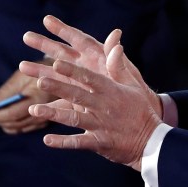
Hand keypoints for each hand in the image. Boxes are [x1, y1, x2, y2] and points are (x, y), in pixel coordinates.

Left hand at [0, 67, 53, 133]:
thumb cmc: (41, 70)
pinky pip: (25, 128)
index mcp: (38, 99)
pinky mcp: (45, 121)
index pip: (12, 114)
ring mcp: (45, 120)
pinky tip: (5, 120)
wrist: (64, 73)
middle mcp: (43, 113)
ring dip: (4, 124)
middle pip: (14, 123)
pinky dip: (13, 125)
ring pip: (19, 128)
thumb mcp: (23, 75)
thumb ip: (6, 90)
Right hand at [22, 14, 153, 102]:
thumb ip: (117, 60)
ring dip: (40, 71)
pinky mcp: (76, 103)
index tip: (47, 20)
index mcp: (97, 58)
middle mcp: (84, 68)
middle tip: (26, 37)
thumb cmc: (133, 92)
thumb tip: (116, 37)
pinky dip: (48, 103)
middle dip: (44, 45)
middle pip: (62, 53)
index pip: (78, 40)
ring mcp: (78, 85)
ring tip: (22, 66)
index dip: (63, 29)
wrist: (137, 117)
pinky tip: (33, 105)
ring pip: (56, 76)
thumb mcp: (126, 76)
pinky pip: (59, 101)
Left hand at [23, 45, 162, 169]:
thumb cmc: (140, 110)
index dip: (72, 70)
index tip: (56, 62)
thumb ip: (118, 66)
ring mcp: (100, 125)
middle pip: (77, 95)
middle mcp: (103, 107)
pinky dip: (63, 142)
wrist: (153, 142)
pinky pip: (78, 142)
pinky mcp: (99, 143)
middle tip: (39, 80)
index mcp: (110, 91)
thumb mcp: (132, 86)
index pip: (89, 78)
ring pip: (74, 119)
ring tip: (35, 109)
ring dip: (54, 113)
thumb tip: (116, 43)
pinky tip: (46, 140)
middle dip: (58, 87)